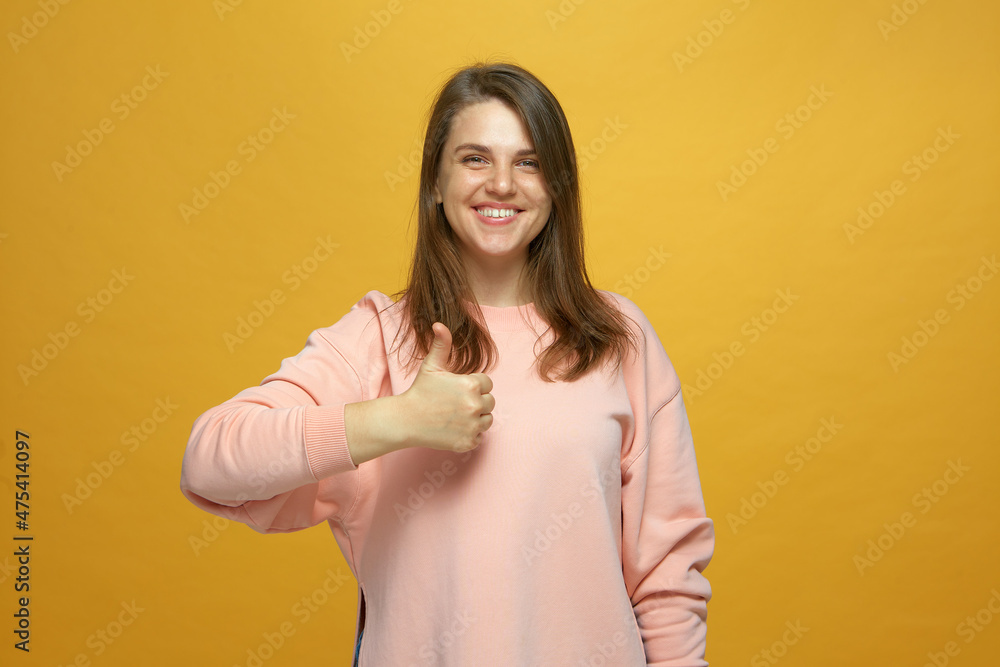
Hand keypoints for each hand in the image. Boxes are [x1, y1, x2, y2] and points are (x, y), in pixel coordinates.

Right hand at [397, 322, 493, 452]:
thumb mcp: (431, 366)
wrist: (406, 420)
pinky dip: (469, 434)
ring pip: (487, 420)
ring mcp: (472, 426)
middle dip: (476, 401)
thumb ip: (442, 344)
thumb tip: (440, 324)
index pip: (488, 384)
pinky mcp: (468, 442)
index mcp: (471, 385)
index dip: (474, 385)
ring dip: (476, 418)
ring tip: (456, 415)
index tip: (458, 390)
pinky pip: (479, 437)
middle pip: (490, 402)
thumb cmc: (420, 391)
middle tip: (455, 403)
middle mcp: (475, 405)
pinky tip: (453, 428)